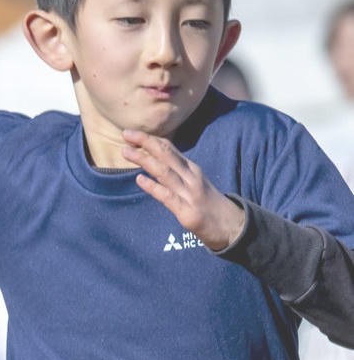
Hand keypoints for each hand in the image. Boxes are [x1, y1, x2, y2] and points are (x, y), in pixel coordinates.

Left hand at [121, 131, 245, 250]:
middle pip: (166, 154)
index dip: (150, 140)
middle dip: (146, 142)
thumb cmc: (208, 206)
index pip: (169, 149)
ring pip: (165, 171)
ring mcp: (189, 193)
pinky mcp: (187, 211)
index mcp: (190, 169)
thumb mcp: (193, 185)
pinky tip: (139, 180)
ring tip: (126, 152)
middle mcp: (190, 177)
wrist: (233, 227)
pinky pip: (168, 197)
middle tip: (126, 133)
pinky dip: (153, 187)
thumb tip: (153, 166)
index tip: (131, 133)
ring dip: (144, 160)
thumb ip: (176, 174)